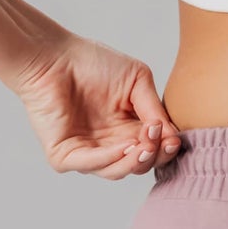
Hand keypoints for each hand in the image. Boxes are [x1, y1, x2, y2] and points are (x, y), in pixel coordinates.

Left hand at [9, 33, 182, 178]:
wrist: (54, 57)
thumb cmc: (93, 63)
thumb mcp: (137, 81)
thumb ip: (154, 108)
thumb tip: (171, 135)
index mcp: (127, 128)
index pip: (152, 149)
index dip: (165, 148)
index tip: (174, 139)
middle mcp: (108, 144)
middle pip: (138, 165)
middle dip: (152, 156)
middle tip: (157, 139)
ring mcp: (86, 152)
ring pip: (116, 171)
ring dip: (134, 161)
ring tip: (143, 144)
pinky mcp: (63, 155)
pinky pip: (90, 164)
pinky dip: (110, 158)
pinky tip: (124, 145)